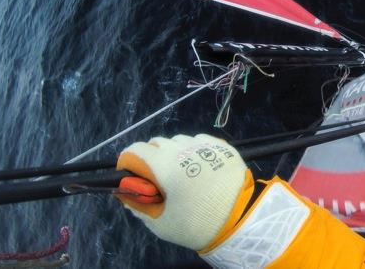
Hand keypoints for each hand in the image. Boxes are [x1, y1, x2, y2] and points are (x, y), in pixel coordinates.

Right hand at [116, 134, 248, 249]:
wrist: (240, 220)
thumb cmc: (196, 223)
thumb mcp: (160, 222)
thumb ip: (138, 205)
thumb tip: (124, 192)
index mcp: (164, 164)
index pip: (135, 150)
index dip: (129, 163)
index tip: (132, 176)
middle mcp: (182, 148)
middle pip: (157, 143)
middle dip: (151, 158)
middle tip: (158, 180)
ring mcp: (204, 145)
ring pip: (179, 140)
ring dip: (174, 153)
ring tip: (182, 175)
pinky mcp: (222, 147)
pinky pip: (200, 141)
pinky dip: (194, 151)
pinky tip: (200, 169)